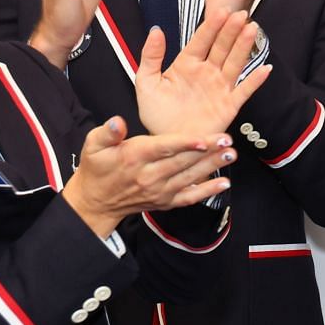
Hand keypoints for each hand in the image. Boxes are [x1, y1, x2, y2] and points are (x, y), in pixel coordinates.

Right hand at [61, 118, 234, 236]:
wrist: (96, 201)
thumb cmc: (98, 169)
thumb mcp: (93, 145)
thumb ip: (107, 132)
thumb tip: (117, 122)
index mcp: (134, 157)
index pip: (163, 148)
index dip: (184, 143)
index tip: (203, 138)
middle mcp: (149, 176)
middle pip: (182, 162)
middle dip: (207, 151)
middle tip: (227, 140)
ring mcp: (159, 191)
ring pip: (190, 177)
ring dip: (212, 166)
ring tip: (231, 155)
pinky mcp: (166, 201)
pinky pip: (189, 197)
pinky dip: (208, 192)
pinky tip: (224, 184)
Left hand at [135, 8, 271, 136]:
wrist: (168, 144)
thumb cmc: (156, 116)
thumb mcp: (146, 83)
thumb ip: (150, 56)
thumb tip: (157, 30)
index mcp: (186, 65)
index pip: (201, 40)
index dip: (212, 26)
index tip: (221, 11)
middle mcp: (206, 73)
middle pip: (222, 47)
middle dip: (231, 30)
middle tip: (240, 15)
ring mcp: (219, 88)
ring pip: (234, 63)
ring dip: (244, 47)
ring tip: (252, 30)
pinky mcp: (229, 106)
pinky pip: (244, 91)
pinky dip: (255, 81)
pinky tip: (265, 69)